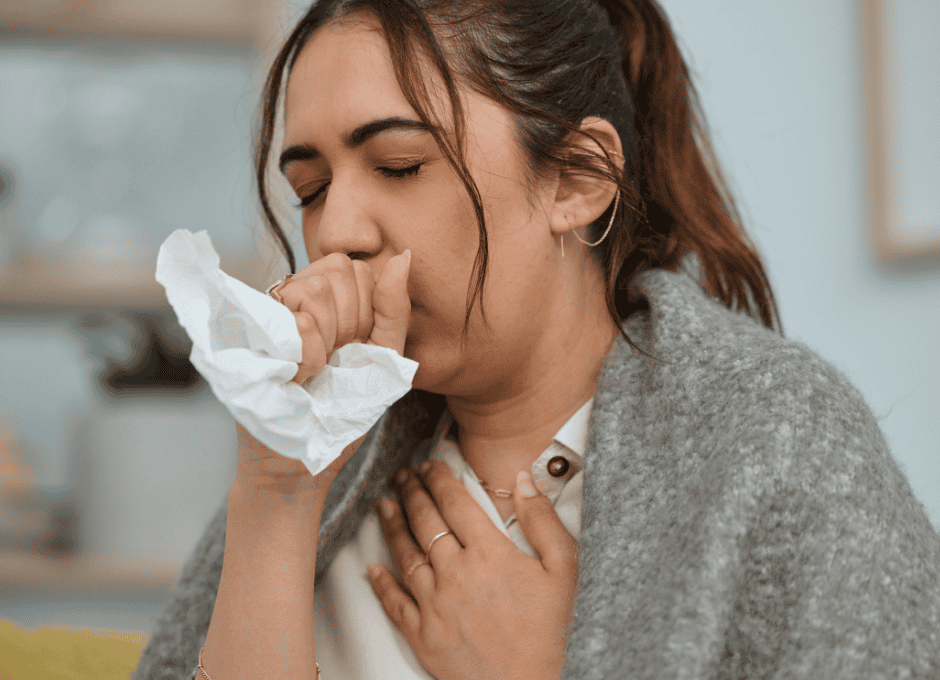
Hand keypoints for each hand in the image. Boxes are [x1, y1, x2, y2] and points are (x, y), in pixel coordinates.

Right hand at [234, 250, 411, 492]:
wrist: (297, 462)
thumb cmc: (340, 412)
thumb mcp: (382, 358)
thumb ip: (394, 309)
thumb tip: (403, 256)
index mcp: (323, 298)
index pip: (355, 266)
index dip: (365, 311)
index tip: (352, 348)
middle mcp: (290, 295)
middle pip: (337, 269)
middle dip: (349, 322)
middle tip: (332, 359)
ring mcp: (265, 311)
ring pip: (315, 290)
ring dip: (327, 341)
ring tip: (313, 370)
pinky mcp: (247, 333)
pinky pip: (298, 322)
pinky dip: (309, 359)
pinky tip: (296, 378)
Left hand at [368, 461, 579, 679]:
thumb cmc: (553, 632)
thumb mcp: (564, 570)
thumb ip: (543, 521)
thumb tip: (522, 479)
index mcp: (490, 553)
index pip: (455, 502)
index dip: (439, 478)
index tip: (429, 464)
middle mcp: (456, 573)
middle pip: (425, 521)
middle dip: (412, 492)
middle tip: (403, 475)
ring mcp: (435, 605)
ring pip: (404, 555)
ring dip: (392, 526)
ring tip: (384, 505)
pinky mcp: (423, 636)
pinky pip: (393, 603)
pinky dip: (380, 583)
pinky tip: (372, 568)